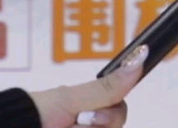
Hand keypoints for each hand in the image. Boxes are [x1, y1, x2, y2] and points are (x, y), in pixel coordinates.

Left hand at [27, 45, 146, 127]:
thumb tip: (140, 56)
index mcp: (91, 105)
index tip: (93, 118)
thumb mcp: (73, 99)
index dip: (110, 116)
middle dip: (96, 126)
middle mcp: (91, 122)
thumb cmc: (37, 113)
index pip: (119, 110)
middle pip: (114, 125)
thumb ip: (108, 86)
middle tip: (75, 123)